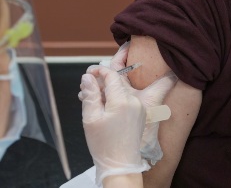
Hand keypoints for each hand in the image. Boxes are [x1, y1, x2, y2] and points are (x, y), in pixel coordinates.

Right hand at [81, 66, 149, 185]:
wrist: (120, 165)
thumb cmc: (104, 144)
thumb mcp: (91, 118)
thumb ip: (90, 94)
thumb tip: (87, 77)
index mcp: (122, 101)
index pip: (112, 75)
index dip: (99, 70)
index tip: (88, 72)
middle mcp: (134, 101)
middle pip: (116, 83)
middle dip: (100, 83)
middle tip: (85, 90)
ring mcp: (139, 107)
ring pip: (120, 91)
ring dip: (106, 92)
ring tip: (91, 100)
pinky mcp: (140, 113)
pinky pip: (125, 100)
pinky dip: (114, 99)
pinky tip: (102, 106)